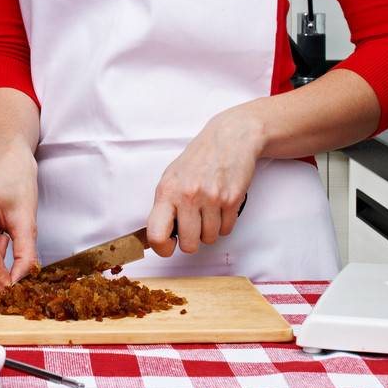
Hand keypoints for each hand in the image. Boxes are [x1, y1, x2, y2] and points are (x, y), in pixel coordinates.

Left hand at [146, 105, 264, 257]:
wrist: (229, 138)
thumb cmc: (198, 159)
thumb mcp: (171, 178)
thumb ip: (164, 206)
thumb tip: (155, 238)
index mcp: (167, 191)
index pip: (156, 235)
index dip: (162, 249)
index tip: (168, 246)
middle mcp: (187, 196)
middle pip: (188, 245)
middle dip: (191, 240)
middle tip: (193, 225)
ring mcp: (211, 198)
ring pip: (209, 239)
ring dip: (209, 230)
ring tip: (208, 210)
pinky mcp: (232, 200)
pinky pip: (226, 230)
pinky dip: (224, 224)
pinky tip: (221, 206)